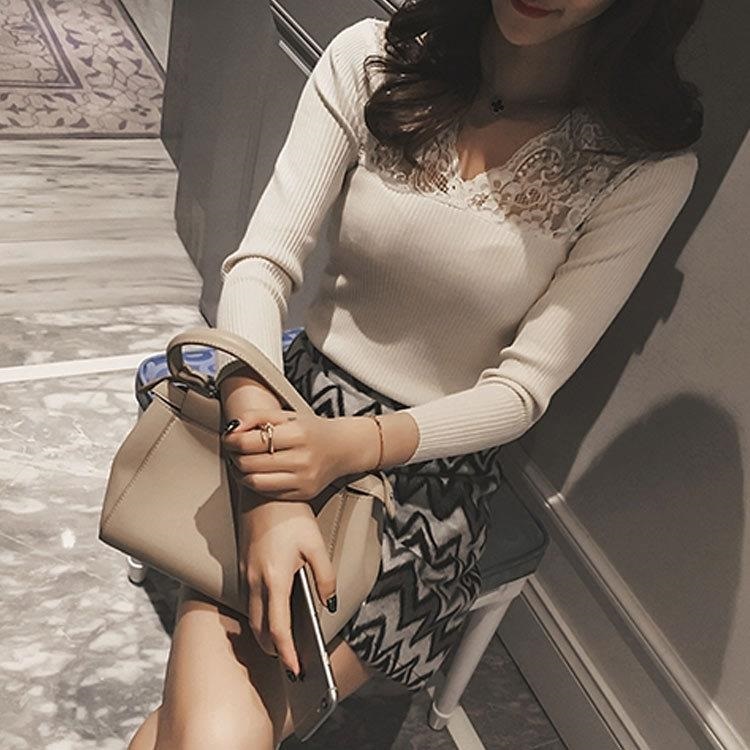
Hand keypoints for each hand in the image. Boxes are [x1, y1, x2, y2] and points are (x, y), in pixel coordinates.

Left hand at [222, 408, 372, 501]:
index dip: (232, 440)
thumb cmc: (313, 431)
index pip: (251, 442)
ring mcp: (303, 480)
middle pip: (250, 463)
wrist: (343, 449)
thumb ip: (257, 416)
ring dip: (240, 472)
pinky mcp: (303, 494)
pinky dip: (255, 483)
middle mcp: (302, 459)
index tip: (228, 437)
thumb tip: (232, 428)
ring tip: (240, 461)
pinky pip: (268, 493)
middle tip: (232, 449)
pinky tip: (255, 472)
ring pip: (255, 482)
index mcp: (299, 434)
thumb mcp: (287, 415)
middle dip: (234, 456)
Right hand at [238, 491, 336, 676]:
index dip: (287, 654)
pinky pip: (248, 598)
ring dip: (265, 632)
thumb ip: (324, 577)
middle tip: (291, 661)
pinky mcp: (243, 565)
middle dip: (273, 648)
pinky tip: (274, 612)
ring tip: (283, 643)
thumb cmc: (291, 516)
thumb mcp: (315, 545)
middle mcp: (255, 581)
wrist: (263, 492)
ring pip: (251, 614)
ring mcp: (245, 573)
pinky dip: (259, 613)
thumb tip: (328, 603)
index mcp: (274, 579)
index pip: (277, 629)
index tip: (296, 669)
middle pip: (259, 628)